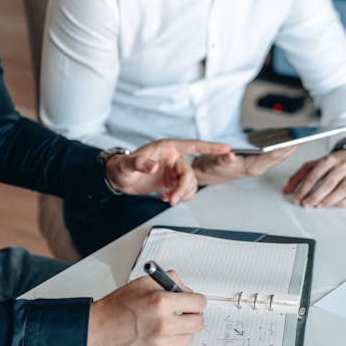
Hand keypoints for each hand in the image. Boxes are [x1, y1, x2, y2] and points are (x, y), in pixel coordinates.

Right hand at [87, 271, 205, 345]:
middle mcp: (164, 325)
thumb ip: (169, 281)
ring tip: (163, 325)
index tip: (192, 302)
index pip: (199, 303)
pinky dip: (168, 343)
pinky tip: (153, 337)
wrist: (94, 334)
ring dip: (180, 331)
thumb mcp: (141, 283)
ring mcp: (161, 344)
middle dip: (191, 316)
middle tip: (181, 314)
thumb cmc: (113, 310)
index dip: (195, 301)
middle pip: (198, 323)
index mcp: (161, 302)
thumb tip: (185, 289)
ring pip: (188, 337)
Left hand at [106, 139, 229, 203]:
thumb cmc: (122, 166)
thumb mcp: (127, 165)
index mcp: (166, 148)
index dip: (210, 147)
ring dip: (183, 194)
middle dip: (184, 187)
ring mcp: (173, 169)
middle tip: (173, 200)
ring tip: (167, 199)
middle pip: (189, 172)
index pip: (193, 145)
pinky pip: (185, 189)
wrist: (119, 178)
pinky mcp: (172, 180)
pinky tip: (167, 199)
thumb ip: (139, 163)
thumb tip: (153, 166)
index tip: (226, 148)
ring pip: (190, 183)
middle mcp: (173, 158)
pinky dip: (180, 196)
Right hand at [192, 145, 296, 185]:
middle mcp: (258, 167)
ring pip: (278, 156)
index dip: (282, 150)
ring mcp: (259, 165)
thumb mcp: (215, 161)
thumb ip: (223, 159)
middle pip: (278, 157)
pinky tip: (287, 141)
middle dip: (290, 148)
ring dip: (288, 148)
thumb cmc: (214, 167)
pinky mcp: (258, 161)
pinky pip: (274, 155)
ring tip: (299, 137)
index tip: (292, 143)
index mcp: (251, 168)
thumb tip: (230, 155)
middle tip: (303, 138)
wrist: (211, 172)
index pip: (270, 157)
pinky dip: (281, 148)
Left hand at [282, 149, 345, 207]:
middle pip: (328, 183)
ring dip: (328, 200)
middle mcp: (343, 166)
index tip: (297, 198)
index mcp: (330, 159)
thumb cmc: (334, 162)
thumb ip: (299, 176)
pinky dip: (343, 203)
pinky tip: (334, 205)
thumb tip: (286, 190)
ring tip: (319, 205)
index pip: (314, 175)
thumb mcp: (315, 164)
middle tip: (307, 204)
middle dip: (315, 196)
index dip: (304, 188)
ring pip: (342, 190)